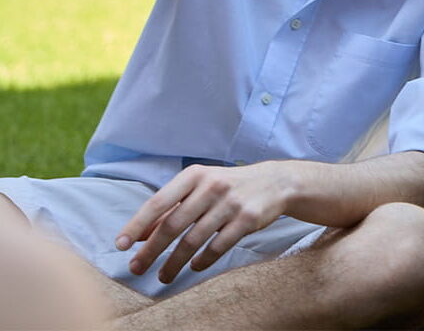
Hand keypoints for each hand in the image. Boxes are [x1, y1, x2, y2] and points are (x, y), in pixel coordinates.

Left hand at [116, 162, 292, 283]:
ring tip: (163, 276)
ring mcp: (230, 203)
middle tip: (136, 268)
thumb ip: (171, 208)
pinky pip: (218, 246)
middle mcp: (211, 186)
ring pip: (194, 240)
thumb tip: (139, 234)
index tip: (121, 245)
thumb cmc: (228, 186)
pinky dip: (202, 260)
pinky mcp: (247, 219)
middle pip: (173, 224)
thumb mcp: (199, 188)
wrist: (275, 182)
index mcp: (194, 175)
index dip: (137, 225)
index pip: (158, 202)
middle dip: (151, 250)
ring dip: (174, 262)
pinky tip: (194, 266)